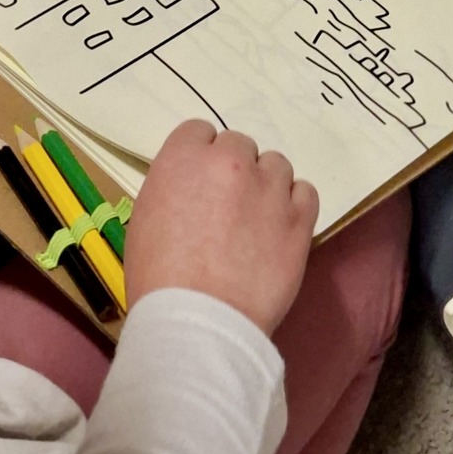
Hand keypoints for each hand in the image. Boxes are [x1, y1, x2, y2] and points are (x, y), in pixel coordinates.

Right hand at [125, 121, 317, 335]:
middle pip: (239, 145)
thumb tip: (195, 189)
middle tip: (226, 209)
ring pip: (275, 165)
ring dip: (265, 185)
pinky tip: (280, 227)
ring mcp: (269, 188)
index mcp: (185, 157)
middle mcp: (229, 161)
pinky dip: (294, 204)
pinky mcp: (299, 219)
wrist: (198, 321)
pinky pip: (305, 191)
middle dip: (233, 171)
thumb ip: (175, 187)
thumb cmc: (158, 277)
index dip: (199, 159)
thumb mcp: (147, 216)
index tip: (199, 185)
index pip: (199, 131)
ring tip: (255, 222)